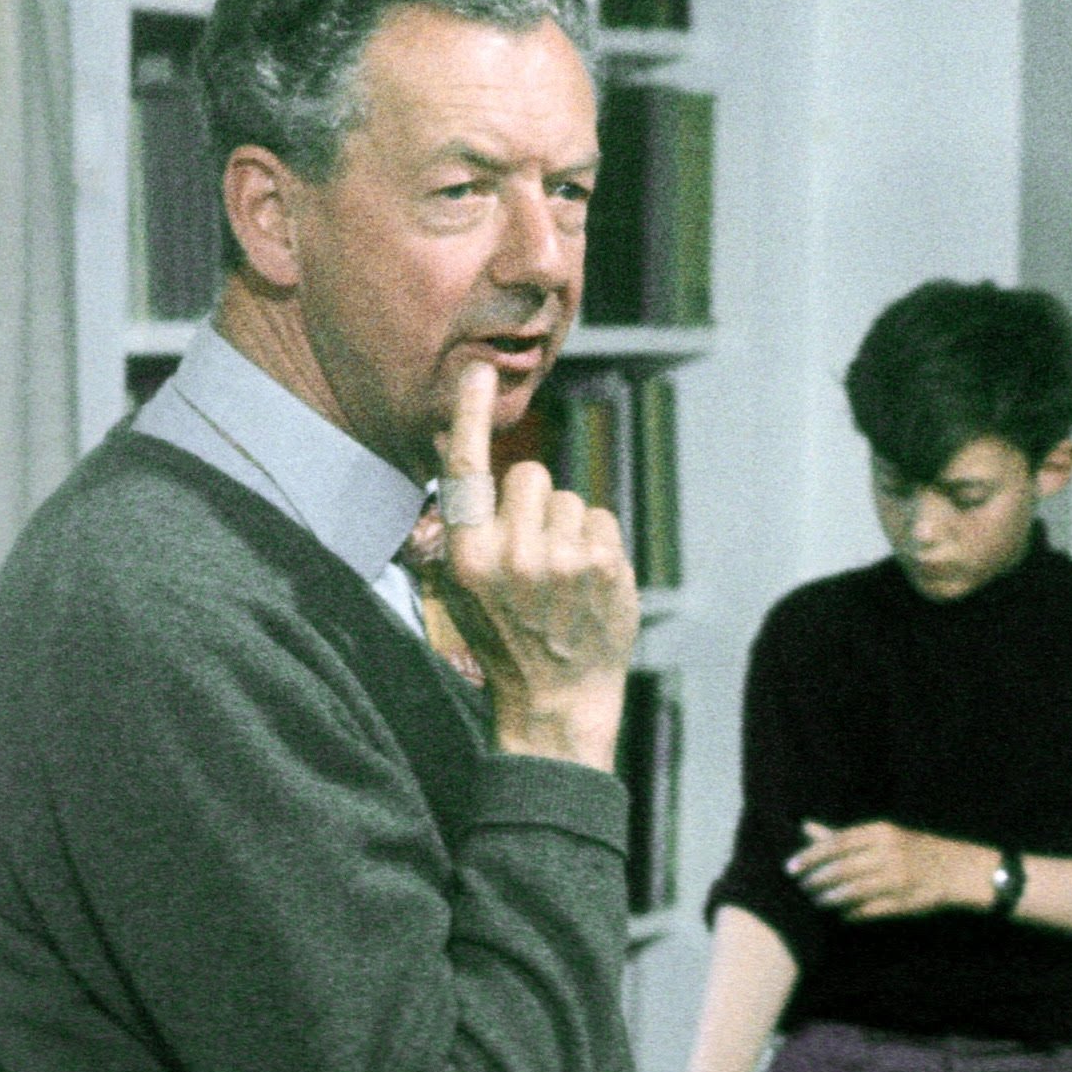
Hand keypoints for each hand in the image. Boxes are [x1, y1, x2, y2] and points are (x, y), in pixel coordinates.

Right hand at [431, 363, 639, 768]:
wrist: (556, 699)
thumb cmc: (506, 638)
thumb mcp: (464, 590)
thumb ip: (472, 530)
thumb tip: (483, 469)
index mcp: (466, 557)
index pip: (465, 472)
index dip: (468, 418)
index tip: (477, 373)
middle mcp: (512, 554)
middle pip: (529, 473)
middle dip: (533, 500)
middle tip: (534, 550)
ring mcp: (564, 560)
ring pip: (568, 496)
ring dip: (567, 526)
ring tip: (562, 576)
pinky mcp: (607, 565)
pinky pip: (601, 518)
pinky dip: (597, 543)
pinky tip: (588, 582)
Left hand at [787, 821, 994, 920]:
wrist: (958, 868)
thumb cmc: (912, 848)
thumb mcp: (880, 835)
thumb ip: (842, 835)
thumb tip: (804, 827)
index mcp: (881, 832)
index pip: (837, 843)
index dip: (811, 856)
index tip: (789, 868)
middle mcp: (889, 852)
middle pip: (842, 868)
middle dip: (816, 880)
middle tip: (799, 888)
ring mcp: (898, 877)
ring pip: (852, 891)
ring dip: (829, 899)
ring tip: (815, 902)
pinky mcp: (904, 901)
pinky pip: (868, 910)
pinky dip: (850, 913)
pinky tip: (839, 915)